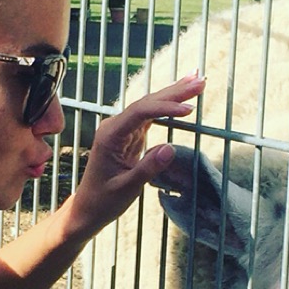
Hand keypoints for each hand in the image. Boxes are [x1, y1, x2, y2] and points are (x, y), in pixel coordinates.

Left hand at [67, 73, 204, 236]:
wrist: (88, 208)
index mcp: (110, 135)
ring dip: (174, 94)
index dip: (165, 108)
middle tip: (200, 81)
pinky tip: (181, 99)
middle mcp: (115, 127)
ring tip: (197, 82)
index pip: (140, 112)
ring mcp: (122, 129)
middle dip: (175, 91)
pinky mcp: (130, 135)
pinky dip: (168, 108)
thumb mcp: (126, 188)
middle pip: (147, 102)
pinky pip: (151, 116)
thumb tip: (170, 148)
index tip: (188, 109)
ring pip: (151, 106)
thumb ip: (147, 168)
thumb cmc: (103, 200)